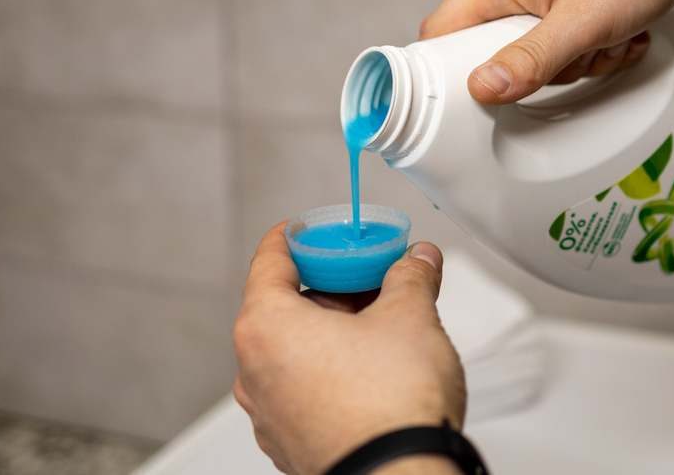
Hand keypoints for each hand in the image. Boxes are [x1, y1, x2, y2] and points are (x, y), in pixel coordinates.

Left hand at [233, 224, 465, 474]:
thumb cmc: (391, 405)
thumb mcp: (410, 316)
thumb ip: (411, 277)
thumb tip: (418, 260)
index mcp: (267, 327)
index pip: (269, 260)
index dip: (296, 236)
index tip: (311, 228)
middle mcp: (254, 373)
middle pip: (286, 307)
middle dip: (332, 287)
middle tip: (372, 276)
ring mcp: (271, 415)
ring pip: (296, 352)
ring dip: (334, 331)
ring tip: (383, 325)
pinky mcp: (293, 445)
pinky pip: (305, 391)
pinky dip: (332, 371)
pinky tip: (374, 370)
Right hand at [420, 0, 673, 103]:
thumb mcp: (582, 21)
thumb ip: (531, 59)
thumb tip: (483, 88)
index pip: (439, 37)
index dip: (451, 73)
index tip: (483, 100)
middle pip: (497, 52)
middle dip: (545, 69)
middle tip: (579, 56)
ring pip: (539, 48)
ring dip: (581, 57)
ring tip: (612, 36)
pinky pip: (567, 35)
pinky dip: (597, 42)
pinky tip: (623, 30)